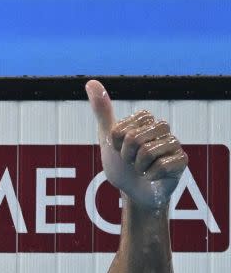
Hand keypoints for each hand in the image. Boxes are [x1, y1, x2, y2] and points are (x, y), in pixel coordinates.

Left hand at [86, 80, 187, 208]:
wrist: (132, 191)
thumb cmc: (122, 164)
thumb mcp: (108, 136)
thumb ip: (102, 110)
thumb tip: (91, 82)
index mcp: (146, 120)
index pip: (123, 128)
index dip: (116, 142)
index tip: (120, 148)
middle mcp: (163, 128)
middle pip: (135, 137)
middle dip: (126, 154)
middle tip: (131, 160)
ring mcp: (174, 144)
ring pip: (149, 151)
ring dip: (139, 166)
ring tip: (142, 168)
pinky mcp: (182, 161)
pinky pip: (163, 165)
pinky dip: (151, 175)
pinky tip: (154, 176)